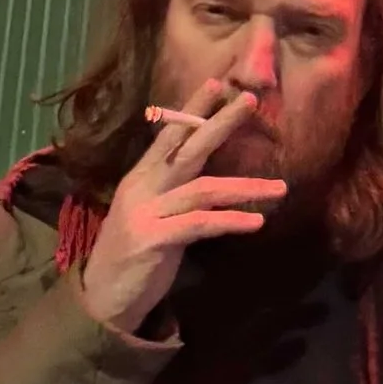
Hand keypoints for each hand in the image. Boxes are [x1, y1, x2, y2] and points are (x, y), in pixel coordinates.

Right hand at [75, 80, 284, 333]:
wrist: (101, 300)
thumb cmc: (134, 256)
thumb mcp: (151, 214)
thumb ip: (174, 192)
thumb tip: (211, 173)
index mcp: (141, 177)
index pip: (169, 135)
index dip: (192, 109)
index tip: (217, 83)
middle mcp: (142, 188)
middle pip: (187, 148)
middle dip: (220, 123)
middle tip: (251, 100)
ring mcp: (145, 213)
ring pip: (203, 189)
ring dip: (246, 187)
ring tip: (281, 188)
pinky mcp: (152, 241)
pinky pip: (200, 225)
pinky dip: (230, 221)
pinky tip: (256, 222)